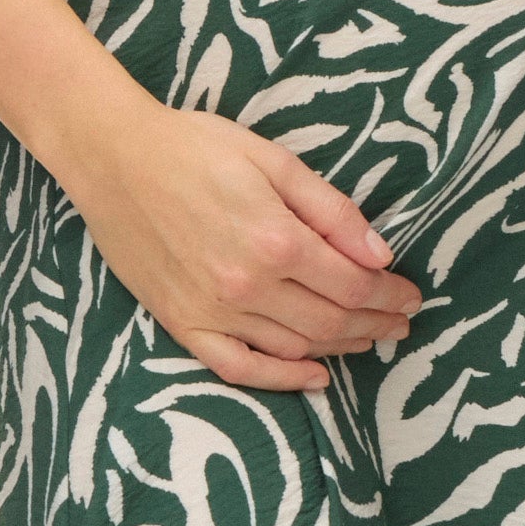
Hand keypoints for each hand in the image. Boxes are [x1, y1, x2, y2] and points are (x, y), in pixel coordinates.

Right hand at [63, 91, 422, 396]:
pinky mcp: (181, 323)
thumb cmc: (194, 147)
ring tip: (367, 341)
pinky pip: (239, 368)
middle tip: (400, 324)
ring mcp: (212, 311)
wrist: (113, 157)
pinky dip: (280, 378)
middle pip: (331, 322)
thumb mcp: (274, 161)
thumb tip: (381, 255)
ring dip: (340, 349)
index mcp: (276, 240)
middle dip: (375, 325)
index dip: (391, 296)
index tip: (411, 297)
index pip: (355, 285)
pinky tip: (312, 377)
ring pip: (294, 347)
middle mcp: (247, 285)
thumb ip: (332, 210)